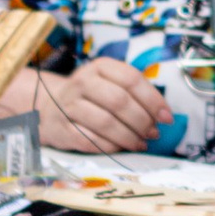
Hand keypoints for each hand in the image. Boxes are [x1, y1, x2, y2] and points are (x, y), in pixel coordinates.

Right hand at [35, 59, 172, 153]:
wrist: (48, 108)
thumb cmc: (90, 97)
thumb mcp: (109, 83)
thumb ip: (134, 93)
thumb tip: (162, 114)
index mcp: (99, 67)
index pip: (131, 79)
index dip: (153, 99)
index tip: (166, 117)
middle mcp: (82, 82)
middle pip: (119, 101)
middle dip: (142, 120)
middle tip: (153, 133)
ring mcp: (69, 105)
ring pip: (105, 122)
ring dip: (129, 136)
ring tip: (141, 143)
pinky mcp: (61, 128)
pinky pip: (90, 140)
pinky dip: (111, 146)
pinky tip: (122, 148)